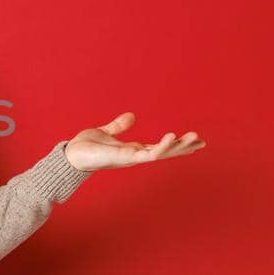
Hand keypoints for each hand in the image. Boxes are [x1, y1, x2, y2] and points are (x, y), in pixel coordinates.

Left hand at [62, 112, 204, 171]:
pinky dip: (161, 146)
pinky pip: (148, 154)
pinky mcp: (126, 158)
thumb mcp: (105, 132)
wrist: (70, 156)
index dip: (176, 144)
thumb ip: (118, 126)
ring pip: (161, 154)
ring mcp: (132, 158)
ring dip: (178, 147)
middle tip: (203, 141)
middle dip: (184, 147)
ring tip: (195, 138)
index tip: (194, 140)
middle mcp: (135, 156)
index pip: (160, 147)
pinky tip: (172, 136)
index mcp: (133, 150)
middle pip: (165, 152)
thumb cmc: (85, 147)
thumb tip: (132, 116)